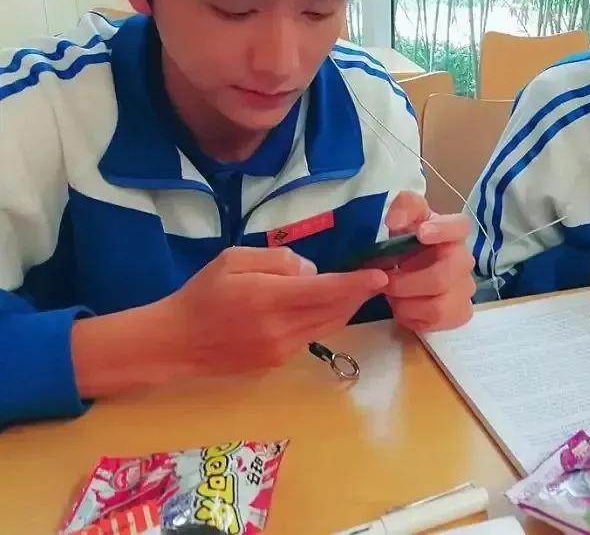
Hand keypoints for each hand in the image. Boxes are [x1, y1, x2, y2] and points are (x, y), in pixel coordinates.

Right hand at [159, 246, 387, 373]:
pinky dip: (326, 320)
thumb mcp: (234, 260)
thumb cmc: (202, 294)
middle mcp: (281, 329)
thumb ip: (278, 262)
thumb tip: (312, 272)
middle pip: (334, 311)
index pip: (326, 290)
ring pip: (327, 326)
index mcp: (269, 299)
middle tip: (376, 278)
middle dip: (358, 294)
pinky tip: (326, 307)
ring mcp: (281, 350)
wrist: (175, 342)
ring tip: (357, 290)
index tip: (381, 275)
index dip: (356, 283)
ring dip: (346, 308)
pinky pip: (312, 336)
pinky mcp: (277, 362)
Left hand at [383, 191, 475, 331]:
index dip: (443, 231)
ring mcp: (465, 289)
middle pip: (442, 277)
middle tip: (386, 282)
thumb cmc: (408, 242)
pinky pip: (435, 322)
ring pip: (438, 306)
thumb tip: (396, 221)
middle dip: (406, 283)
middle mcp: (464, 261)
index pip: (460, 226)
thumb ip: (402, 208)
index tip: (420, 233)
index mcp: (452, 234)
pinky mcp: (460, 313)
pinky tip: (404, 308)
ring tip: (394, 296)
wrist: (409, 270)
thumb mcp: (403, 218)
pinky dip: (412, 317)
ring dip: (406, 303)